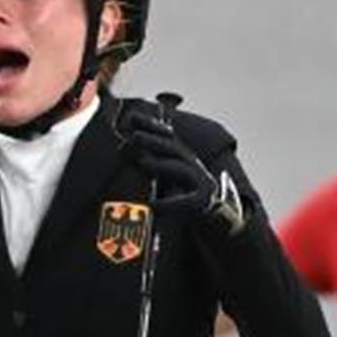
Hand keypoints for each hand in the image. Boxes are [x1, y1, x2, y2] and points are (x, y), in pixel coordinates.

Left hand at [120, 105, 245, 234]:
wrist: (213, 219)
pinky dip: (169, 203)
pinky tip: (153, 205)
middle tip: (134, 136)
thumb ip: (149, 161)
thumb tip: (124, 145)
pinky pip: (186, 202)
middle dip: (154, 141)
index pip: (167, 137)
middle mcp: (193, 166)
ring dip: (162, 165)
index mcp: (182, 157)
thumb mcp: (164, 176)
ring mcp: (201, 183)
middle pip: (173, 149)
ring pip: (182, 170)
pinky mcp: (203, 203)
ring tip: (143, 162)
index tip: (132, 117)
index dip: (151, 126)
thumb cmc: (182, 195)